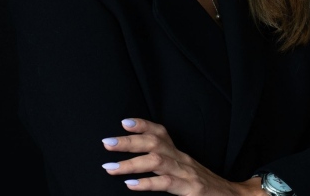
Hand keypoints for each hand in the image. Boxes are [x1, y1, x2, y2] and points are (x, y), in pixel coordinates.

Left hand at [102, 118, 261, 194]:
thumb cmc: (202, 186)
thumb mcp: (183, 171)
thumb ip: (165, 164)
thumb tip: (137, 161)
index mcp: (178, 153)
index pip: (160, 132)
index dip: (143, 125)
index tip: (123, 122)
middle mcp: (181, 158)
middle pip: (155, 142)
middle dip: (129, 141)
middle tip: (107, 143)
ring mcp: (186, 173)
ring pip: (157, 160)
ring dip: (132, 162)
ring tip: (110, 167)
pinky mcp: (191, 189)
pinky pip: (166, 183)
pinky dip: (147, 183)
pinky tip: (130, 184)